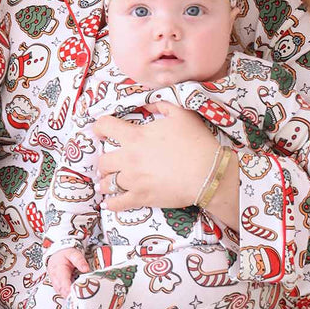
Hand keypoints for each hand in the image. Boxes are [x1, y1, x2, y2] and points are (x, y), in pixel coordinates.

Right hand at [48, 247, 88, 297]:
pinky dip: (67, 295)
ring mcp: (55, 282)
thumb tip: (86, 269)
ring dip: (69, 296)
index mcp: (59, 269)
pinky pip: (61, 292)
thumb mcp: (73, 254)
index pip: (63, 280)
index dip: (68, 289)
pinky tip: (75, 297)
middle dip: (70, 295)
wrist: (57, 254)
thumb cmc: (65, 254)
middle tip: (80, 300)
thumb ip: (79, 260)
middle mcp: (55, 277)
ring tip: (79, 300)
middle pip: (61, 289)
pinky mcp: (57, 285)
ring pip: (61, 292)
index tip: (75, 295)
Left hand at [94, 101, 218, 212]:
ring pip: (107, 183)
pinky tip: (108, 203)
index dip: (99, 127)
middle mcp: (129, 158)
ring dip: (105, 182)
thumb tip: (148, 105)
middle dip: (104, 161)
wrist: (210, 174)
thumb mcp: (182, 114)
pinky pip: (118, 203)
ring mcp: (133, 180)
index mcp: (135, 137)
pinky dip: (111, 203)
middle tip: (108, 163)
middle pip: (102, 160)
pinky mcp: (142, 197)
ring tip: (106, 182)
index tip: (100, 131)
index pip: (104, 126)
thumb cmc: (197, 143)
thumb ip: (162, 105)